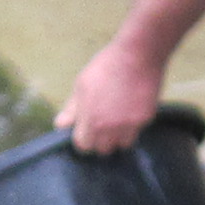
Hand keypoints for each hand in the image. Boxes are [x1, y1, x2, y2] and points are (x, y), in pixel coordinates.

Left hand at [56, 39, 165, 153]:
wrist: (137, 55)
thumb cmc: (106, 66)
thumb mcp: (82, 85)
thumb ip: (71, 109)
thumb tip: (60, 125)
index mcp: (90, 119)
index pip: (83, 145)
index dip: (83, 138)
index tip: (86, 130)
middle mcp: (109, 127)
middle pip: (103, 149)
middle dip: (101, 140)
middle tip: (102, 124)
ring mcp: (129, 125)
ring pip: (122, 144)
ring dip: (118, 136)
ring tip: (118, 119)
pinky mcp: (145, 119)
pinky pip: (137, 132)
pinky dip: (133, 126)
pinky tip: (130, 109)